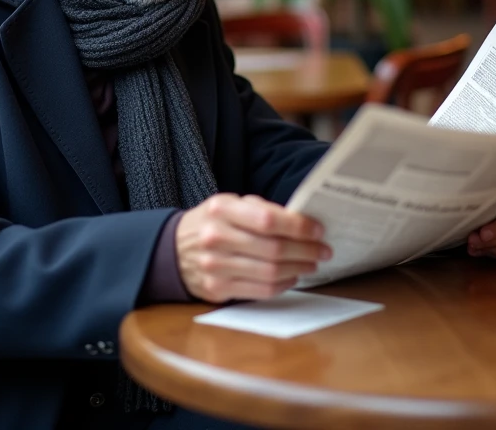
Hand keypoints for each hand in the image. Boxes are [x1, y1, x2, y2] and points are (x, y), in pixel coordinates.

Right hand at [175, 193, 331, 302]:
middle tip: (323, 250)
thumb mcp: (230, 205)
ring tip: (311, 263)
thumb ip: (262, 210)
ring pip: (269, 272)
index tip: (318, 230)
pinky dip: (283, 285)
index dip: (298, 227)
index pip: (268, 220)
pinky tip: (292, 277)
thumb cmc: (212, 224)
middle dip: (306, 251)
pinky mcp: (217, 289)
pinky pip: (260, 290)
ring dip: (298, 269)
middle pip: (273, 249)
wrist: (172, 250)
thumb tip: (302, 222)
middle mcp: (216, 238)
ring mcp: (215, 266)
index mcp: (221, 209)